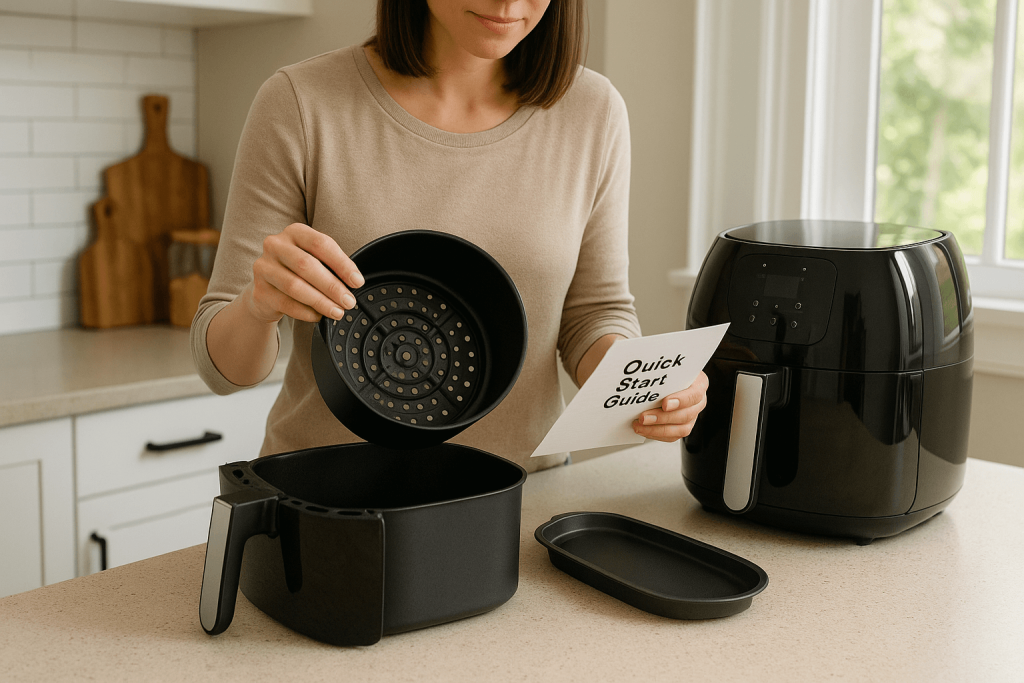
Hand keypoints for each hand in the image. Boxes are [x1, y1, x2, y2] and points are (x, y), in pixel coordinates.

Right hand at [245, 223, 363, 323]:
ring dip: (321, 302)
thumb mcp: (315, 260)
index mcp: (294, 232)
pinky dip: (306, 312)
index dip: (342, 264)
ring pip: (295, 286)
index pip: (321, 244)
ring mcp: (264, 267)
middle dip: (332, 286)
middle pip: (306, 265)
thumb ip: (332, 266)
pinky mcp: (259, 290)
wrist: (268, 289)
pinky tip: (318, 316)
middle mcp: (275, 245)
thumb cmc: (298, 272)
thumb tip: (354, 282)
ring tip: (337, 311)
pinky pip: (286, 303)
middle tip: (349, 301)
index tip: (357, 281)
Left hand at [632, 371, 708, 441]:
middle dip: (662, 418)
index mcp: (699, 384)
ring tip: (640, 425)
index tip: (665, 404)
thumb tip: (647, 365)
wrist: (671, 379)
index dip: (680, 401)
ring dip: (658, 429)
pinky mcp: (684, 426)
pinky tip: (644, 430)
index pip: (694, 394)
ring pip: (681, 429)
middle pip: (686, 414)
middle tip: (644, 417)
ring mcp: (692, 415)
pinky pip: (673, 436)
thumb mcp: (670, 366)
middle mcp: (698, 402)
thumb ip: (663, 369)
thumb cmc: (671, 372)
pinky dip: (657, 435)